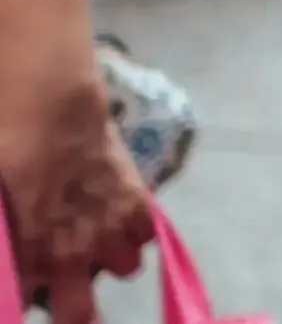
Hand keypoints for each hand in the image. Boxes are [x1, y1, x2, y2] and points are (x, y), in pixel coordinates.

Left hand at [1, 86, 153, 323]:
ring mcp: (111, 224)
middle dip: (71, 308)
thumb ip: (7, 230)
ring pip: (125, 269)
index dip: (25, 296)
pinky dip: (134, 229)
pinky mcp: (137, 197)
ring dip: (108, 259)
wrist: (51, 100)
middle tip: (61, 292)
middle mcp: (74, 249)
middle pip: (80, 312)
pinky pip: (146, 232)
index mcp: (33, 248)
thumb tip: (10, 247)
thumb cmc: (8, 143)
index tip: (26, 285)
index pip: (28, 300)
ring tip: (93, 241)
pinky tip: (117, 217)